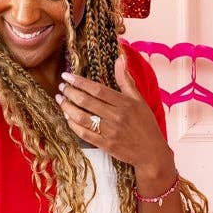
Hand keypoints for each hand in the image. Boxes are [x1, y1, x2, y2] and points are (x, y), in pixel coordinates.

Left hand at [57, 47, 175, 186]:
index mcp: (125, 104)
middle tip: (62, 87)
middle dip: (70, 92)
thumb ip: (126, 80)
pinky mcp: (106, 145)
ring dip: (68, 107)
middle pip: (87, 102)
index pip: (97, 89)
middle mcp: (117, 117)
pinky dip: (73, 125)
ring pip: (82, 118)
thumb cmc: (146, 124)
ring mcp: (110, 132)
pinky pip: (84, 134)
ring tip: (61, 100)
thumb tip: (119, 58)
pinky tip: (67, 117)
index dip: (80, 82)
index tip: (67, 75)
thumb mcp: (139, 100)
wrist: (152, 153)